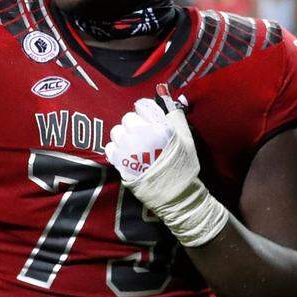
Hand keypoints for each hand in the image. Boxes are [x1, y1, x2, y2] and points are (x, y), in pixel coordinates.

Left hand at [104, 84, 228, 246]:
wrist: (175, 196)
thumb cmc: (183, 167)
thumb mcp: (187, 139)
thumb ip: (176, 118)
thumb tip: (167, 101)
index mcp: (158, 127)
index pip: (142, 106)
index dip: (145, 111)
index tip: (148, 118)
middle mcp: (141, 136)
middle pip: (128, 119)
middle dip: (134, 124)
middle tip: (142, 134)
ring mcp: (128, 150)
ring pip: (117, 132)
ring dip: (124, 136)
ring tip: (133, 145)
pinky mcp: (120, 164)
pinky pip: (110, 148)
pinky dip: (116, 149)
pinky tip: (126, 155)